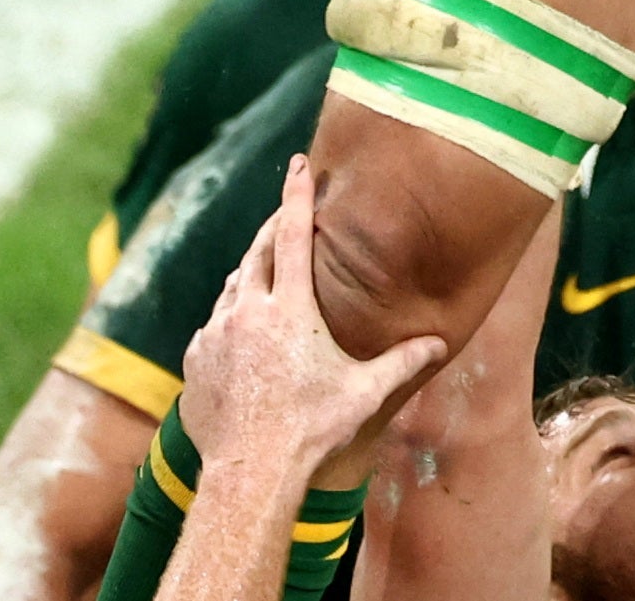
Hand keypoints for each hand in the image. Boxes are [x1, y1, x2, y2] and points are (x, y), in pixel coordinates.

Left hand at [182, 159, 448, 481]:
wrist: (250, 471)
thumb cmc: (311, 429)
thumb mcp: (363, 392)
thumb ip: (402, 362)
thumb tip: (440, 344)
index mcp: (290, 309)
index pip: (294, 236)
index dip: (297, 196)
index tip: (298, 163)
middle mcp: (247, 311)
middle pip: (257, 252)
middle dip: (271, 230)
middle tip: (284, 218)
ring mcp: (214, 335)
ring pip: (232, 289)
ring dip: (250, 277)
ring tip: (265, 279)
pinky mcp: (194, 362)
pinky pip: (212, 327)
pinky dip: (228, 321)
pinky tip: (241, 338)